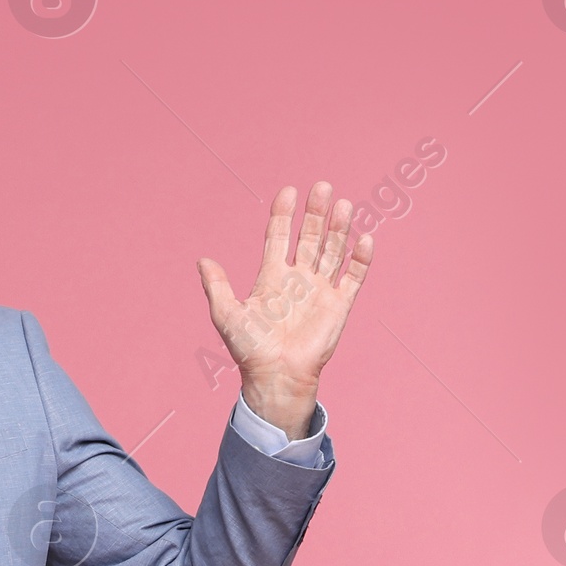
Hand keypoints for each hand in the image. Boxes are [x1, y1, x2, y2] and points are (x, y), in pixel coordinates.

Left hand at [197, 181, 372, 437]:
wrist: (276, 377)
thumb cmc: (249, 350)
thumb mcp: (227, 315)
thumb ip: (217, 287)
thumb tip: (202, 260)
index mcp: (272, 277)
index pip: (279, 236)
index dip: (283, 214)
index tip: (288, 191)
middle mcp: (298, 279)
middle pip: (310, 237)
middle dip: (316, 213)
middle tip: (323, 187)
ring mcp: (320, 291)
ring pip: (333, 251)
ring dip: (339, 228)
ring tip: (343, 204)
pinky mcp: (338, 306)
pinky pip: (353, 277)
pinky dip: (360, 259)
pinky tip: (363, 238)